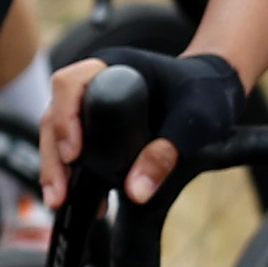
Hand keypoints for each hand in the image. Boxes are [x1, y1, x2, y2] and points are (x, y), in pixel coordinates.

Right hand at [41, 45, 244, 213]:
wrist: (214, 89)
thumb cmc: (205, 91)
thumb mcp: (193, 120)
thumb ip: (167, 152)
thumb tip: (135, 192)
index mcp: (112, 65)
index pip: (70, 84)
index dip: (65, 119)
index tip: (73, 154)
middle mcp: (94, 81)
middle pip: (56, 114)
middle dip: (53, 156)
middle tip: (58, 193)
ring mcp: (92, 104)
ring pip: (58, 133)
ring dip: (55, 167)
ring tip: (59, 201)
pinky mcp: (97, 125)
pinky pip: (74, 146)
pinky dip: (72, 172)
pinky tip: (78, 197)